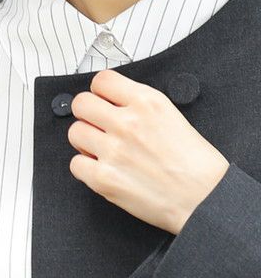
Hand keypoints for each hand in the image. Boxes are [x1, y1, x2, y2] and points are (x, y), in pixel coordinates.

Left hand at [66, 69, 229, 234]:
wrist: (203, 197)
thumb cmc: (193, 162)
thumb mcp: (171, 115)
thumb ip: (138, 106)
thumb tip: (111, 105)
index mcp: (147, 102)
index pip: (102, 80)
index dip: (100, 92)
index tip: (103, 102)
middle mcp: (127, 123)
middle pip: (81, 103)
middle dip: (87, 114)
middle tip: (98, 126)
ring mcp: (113, 151)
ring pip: (75, 133)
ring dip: (85, 141)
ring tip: (103, 150)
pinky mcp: (103, 178)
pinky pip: (75, 163)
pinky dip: (85, 167)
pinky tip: (104, 169)